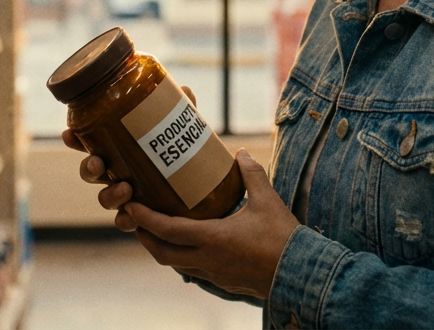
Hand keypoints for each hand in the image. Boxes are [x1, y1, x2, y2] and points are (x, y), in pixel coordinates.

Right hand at [61, 85, 198, 213]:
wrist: (201, 190)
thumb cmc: (181, 152)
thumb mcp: (180, 130)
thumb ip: (181, 110)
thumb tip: (185, 90)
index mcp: (120, 148)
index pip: (91, 142)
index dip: (75, 139)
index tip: (68, 133)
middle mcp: (117, 172)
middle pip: (90, 171)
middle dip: (89, 167)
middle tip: (98, 162)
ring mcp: (126, 195)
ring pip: (104, 198)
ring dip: (109, 195)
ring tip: (125, 188)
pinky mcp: (139, 216)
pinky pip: (123, 222)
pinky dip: (125, 221)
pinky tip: (132, 217)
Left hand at [116, 148, 299, 299]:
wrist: (301, 273)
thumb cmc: (283, 237)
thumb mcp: (267, 200)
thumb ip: (251, 174)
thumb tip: (240, 152)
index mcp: (213, 239)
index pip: (168, 230)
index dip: (146, 218)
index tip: (132, 207)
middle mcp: (208, 260)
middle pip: (163, 254)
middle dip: (146, 237)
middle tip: (138, 219)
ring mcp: (214, 274)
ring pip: (176, 265)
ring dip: (163, 249)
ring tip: (159, 230)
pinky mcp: (223, 282)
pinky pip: (193, 271)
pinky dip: (182, 258)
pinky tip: (188, 245)